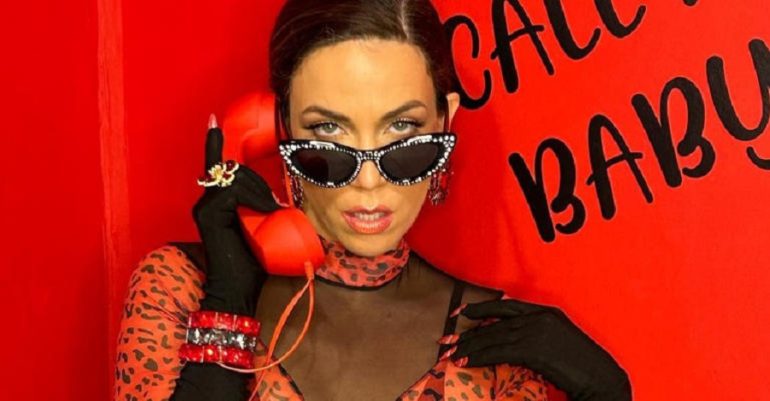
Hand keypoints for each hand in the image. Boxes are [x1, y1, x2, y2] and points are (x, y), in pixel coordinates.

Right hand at [192, 114, 279, 315]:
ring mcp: (205, 206)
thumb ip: (265, 211)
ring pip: (235, 177)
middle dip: (259, 182)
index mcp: (218, 203)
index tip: (213, 121)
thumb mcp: (264, 229)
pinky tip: (265, 211)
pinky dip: (254, 198)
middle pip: (234, 170)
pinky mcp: (208, 214)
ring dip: (260, 190)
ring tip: (272, 211)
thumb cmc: (253, 264)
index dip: (214, 143)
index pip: (218, 166)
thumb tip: (283, 201)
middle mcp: (207, 201)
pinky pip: (233, 191)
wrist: (238, 290)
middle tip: (275, 205)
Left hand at [446, 299, 630, 400]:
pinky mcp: (533, 348)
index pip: (506, 306)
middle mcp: (540, 316)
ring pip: (493, 337)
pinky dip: (478, 357)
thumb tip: (510, 339)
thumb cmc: (583, 367)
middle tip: (446, 340)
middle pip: (495, 323)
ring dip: (469, 347)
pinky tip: (465, 362)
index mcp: (547, 311)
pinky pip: (498, 351)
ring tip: (450, 354)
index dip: (482, 309)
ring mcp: (537, 331)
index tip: (462, 312)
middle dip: (468, 333)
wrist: (602, 379)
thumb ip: (537, 333)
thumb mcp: (559, 342)